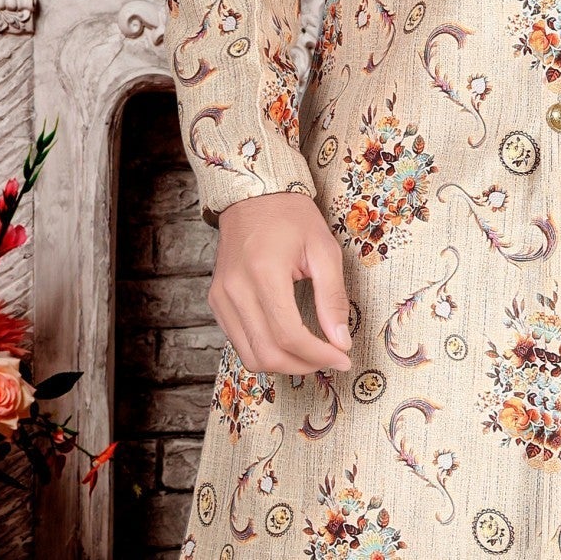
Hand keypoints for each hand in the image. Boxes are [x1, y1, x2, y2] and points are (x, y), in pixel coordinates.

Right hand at [209, 193, 353, 376]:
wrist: (254, 196)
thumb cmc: (291, 217)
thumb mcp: (323, 248)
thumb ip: (332, 297)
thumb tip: (341, 341)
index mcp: (264, 272)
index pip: (289, 335)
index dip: (319, 355)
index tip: (343, 358)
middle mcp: (235, 289)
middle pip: (268, 353)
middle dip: (304, 365)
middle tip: (331, 359)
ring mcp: (221, 298)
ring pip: (250, 355)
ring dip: (284, 364)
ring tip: (311, 354)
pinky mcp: (217, 302)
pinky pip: (239, 342)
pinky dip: (265, 351)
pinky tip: (288, 342)